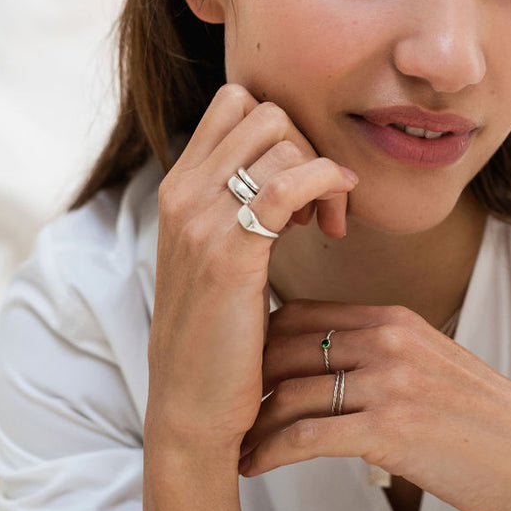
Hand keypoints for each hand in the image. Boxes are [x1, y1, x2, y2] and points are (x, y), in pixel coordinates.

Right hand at [145, 85, 357, 456]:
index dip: (282, 128)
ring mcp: (200, 219)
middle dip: (307, 145)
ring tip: (326, 223)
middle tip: (322, 204)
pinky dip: (324, 184)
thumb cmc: (219, 335)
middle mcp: (182, 193)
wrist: (193, 407)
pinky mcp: (229, 253)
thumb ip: (238, 204)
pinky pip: (286, 182)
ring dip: (320, 170)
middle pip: (263, 111)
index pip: (234, 102)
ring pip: (278, 136)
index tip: (301, 179)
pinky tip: (332, 221)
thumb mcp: (218, 254)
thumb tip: (289, 166)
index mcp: (179, 187)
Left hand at [237, 300, 510, 510]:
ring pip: (290, 390)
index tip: (235, 369)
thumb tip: (334, 364)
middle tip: (217, 405)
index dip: (260, 340)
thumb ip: (386, 355)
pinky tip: (251, 467)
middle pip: (286, 344)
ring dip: (251, 419)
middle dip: (245, 376)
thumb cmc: (486, 427)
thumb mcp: (435, 369)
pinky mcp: (390, 429)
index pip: (304, 314)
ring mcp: (390, 382)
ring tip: (227, 442)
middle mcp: (389, 340)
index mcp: (398, 319)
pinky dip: (269, 451)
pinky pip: (307, 435)